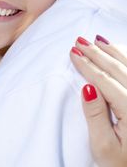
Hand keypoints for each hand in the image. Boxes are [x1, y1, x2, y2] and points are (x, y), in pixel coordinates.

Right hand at [70, 35, 126, 166]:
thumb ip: (95, 116)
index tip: (73, 52)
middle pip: (117, 68)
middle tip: (80, 41)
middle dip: (96, 53)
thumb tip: (87, 87)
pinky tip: (118, 50)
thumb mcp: (104, 148)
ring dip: (112, 51)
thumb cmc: (122, 164)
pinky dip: (126, 56)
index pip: (104, 80)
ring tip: (97, 40)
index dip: (87, 65)